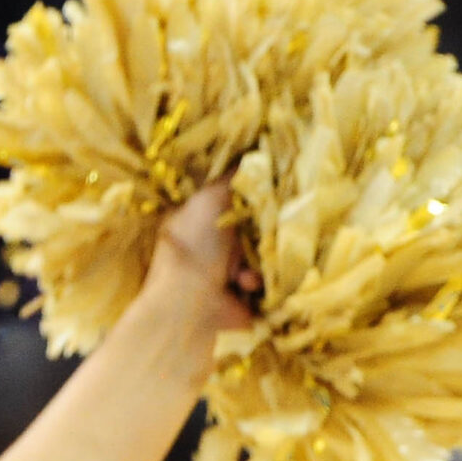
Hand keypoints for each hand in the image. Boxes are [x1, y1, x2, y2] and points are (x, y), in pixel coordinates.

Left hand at [127, 181, 259, 382]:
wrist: (189, 308)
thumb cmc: (194, 247)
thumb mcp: (210, 199)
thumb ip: (234, 177)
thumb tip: (254, 152)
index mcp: (199, 218)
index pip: (234, 200)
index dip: (253, 197)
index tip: (272, 190)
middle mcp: (212, 244)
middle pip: (253, 226)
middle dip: (262, 229)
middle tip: (268, 226)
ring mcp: (226, 272)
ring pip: (263, 254)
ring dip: (258, 259)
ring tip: (244, 267)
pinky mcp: (242, 296)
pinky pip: (265, 281)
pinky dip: (257, 282)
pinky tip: (244, 285)